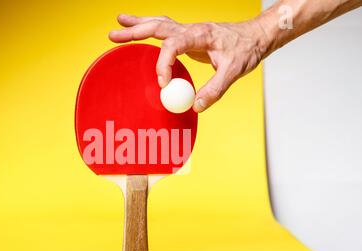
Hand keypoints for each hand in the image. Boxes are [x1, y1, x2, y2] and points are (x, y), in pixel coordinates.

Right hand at [109, 14, 267, 111]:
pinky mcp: (188, 36)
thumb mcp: (234, 72)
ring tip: (118, 25)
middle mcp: (191, 29)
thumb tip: (196, 106)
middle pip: (157, 27)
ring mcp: (188, 31)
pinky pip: (164, 30)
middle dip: (134, 32)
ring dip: (138, 25)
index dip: (163, 64)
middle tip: (113, 36)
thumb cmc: (246, 50)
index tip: (163, 84)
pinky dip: (148, 28)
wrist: (255, 37)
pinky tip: (139, 29)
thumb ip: (214, 90)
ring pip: (158, 24)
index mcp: (200, 35)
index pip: (173, 45)